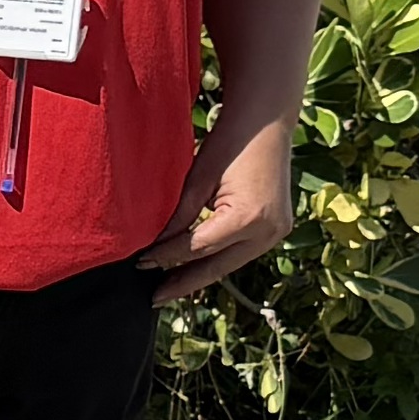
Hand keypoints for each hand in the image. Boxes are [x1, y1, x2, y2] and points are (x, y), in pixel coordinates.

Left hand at [138, 120, 296, 303]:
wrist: (266, 121)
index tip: (140, 264)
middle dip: (183, 283)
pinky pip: (241, 252)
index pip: (197, 248)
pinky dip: (217, 259)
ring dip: (199, 274)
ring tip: (169, 287)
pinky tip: (194, 268)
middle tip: (154, 298)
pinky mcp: (277, 228)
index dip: (166, 257)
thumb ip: (179, 218)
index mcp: (248, 218)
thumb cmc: (230, 143)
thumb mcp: (197, 180)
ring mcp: (276, 233)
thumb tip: (154, 249)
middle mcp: (267, 232)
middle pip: (217, 267)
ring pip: (230, 264)